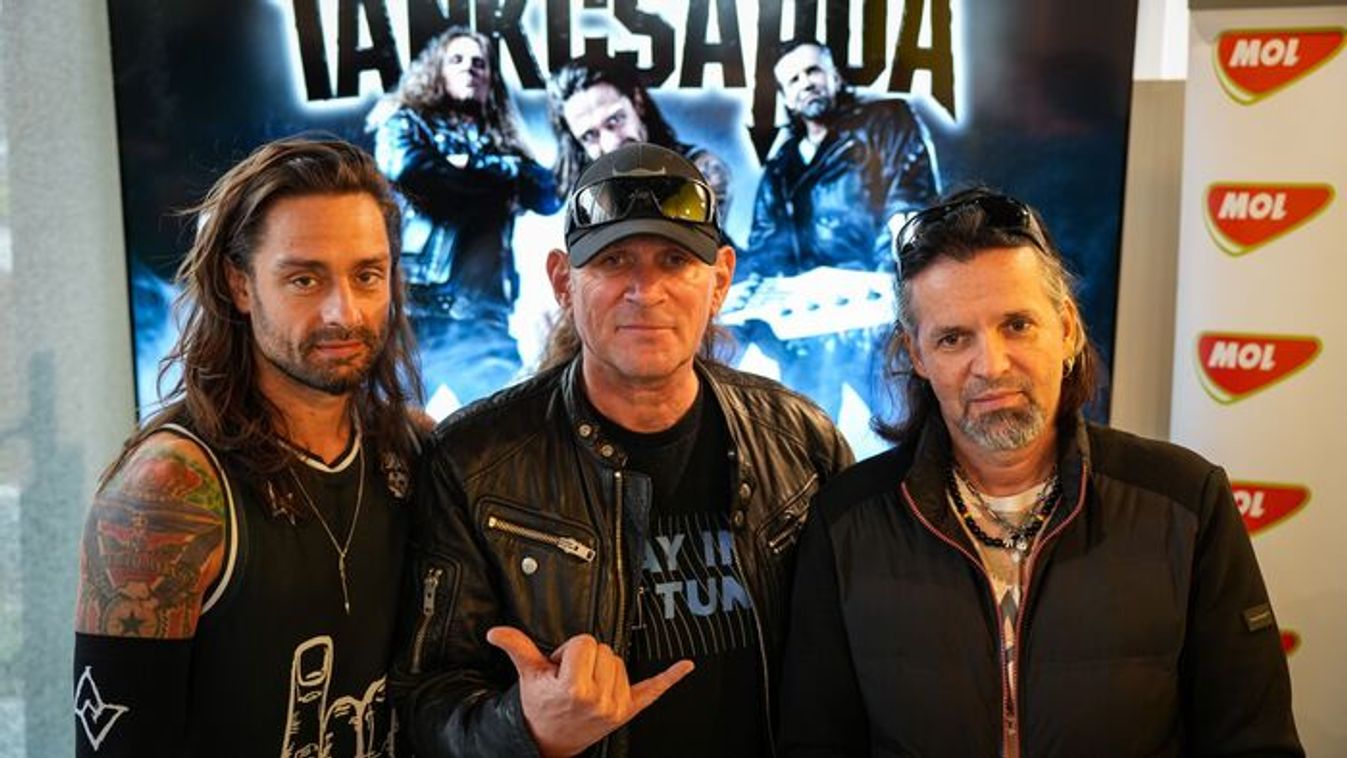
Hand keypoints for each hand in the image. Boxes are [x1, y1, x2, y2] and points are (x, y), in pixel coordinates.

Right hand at [487, 626, 693, 757]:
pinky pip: (654, 689)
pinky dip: (670, 677)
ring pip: (619, 661)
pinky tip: (684, 667)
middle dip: (585, 658)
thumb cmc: (540, 708)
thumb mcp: (529, 676)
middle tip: (570, 678)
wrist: (548, 741)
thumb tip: (496, 632)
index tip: (560, 666)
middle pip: (604, 649)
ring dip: (602, 667)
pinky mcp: (628, 710)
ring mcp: (615, 706)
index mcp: (574, 688)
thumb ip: (517, 648)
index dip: (570, 650)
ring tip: (583, 685)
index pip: (585, 642)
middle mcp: (598, 699)